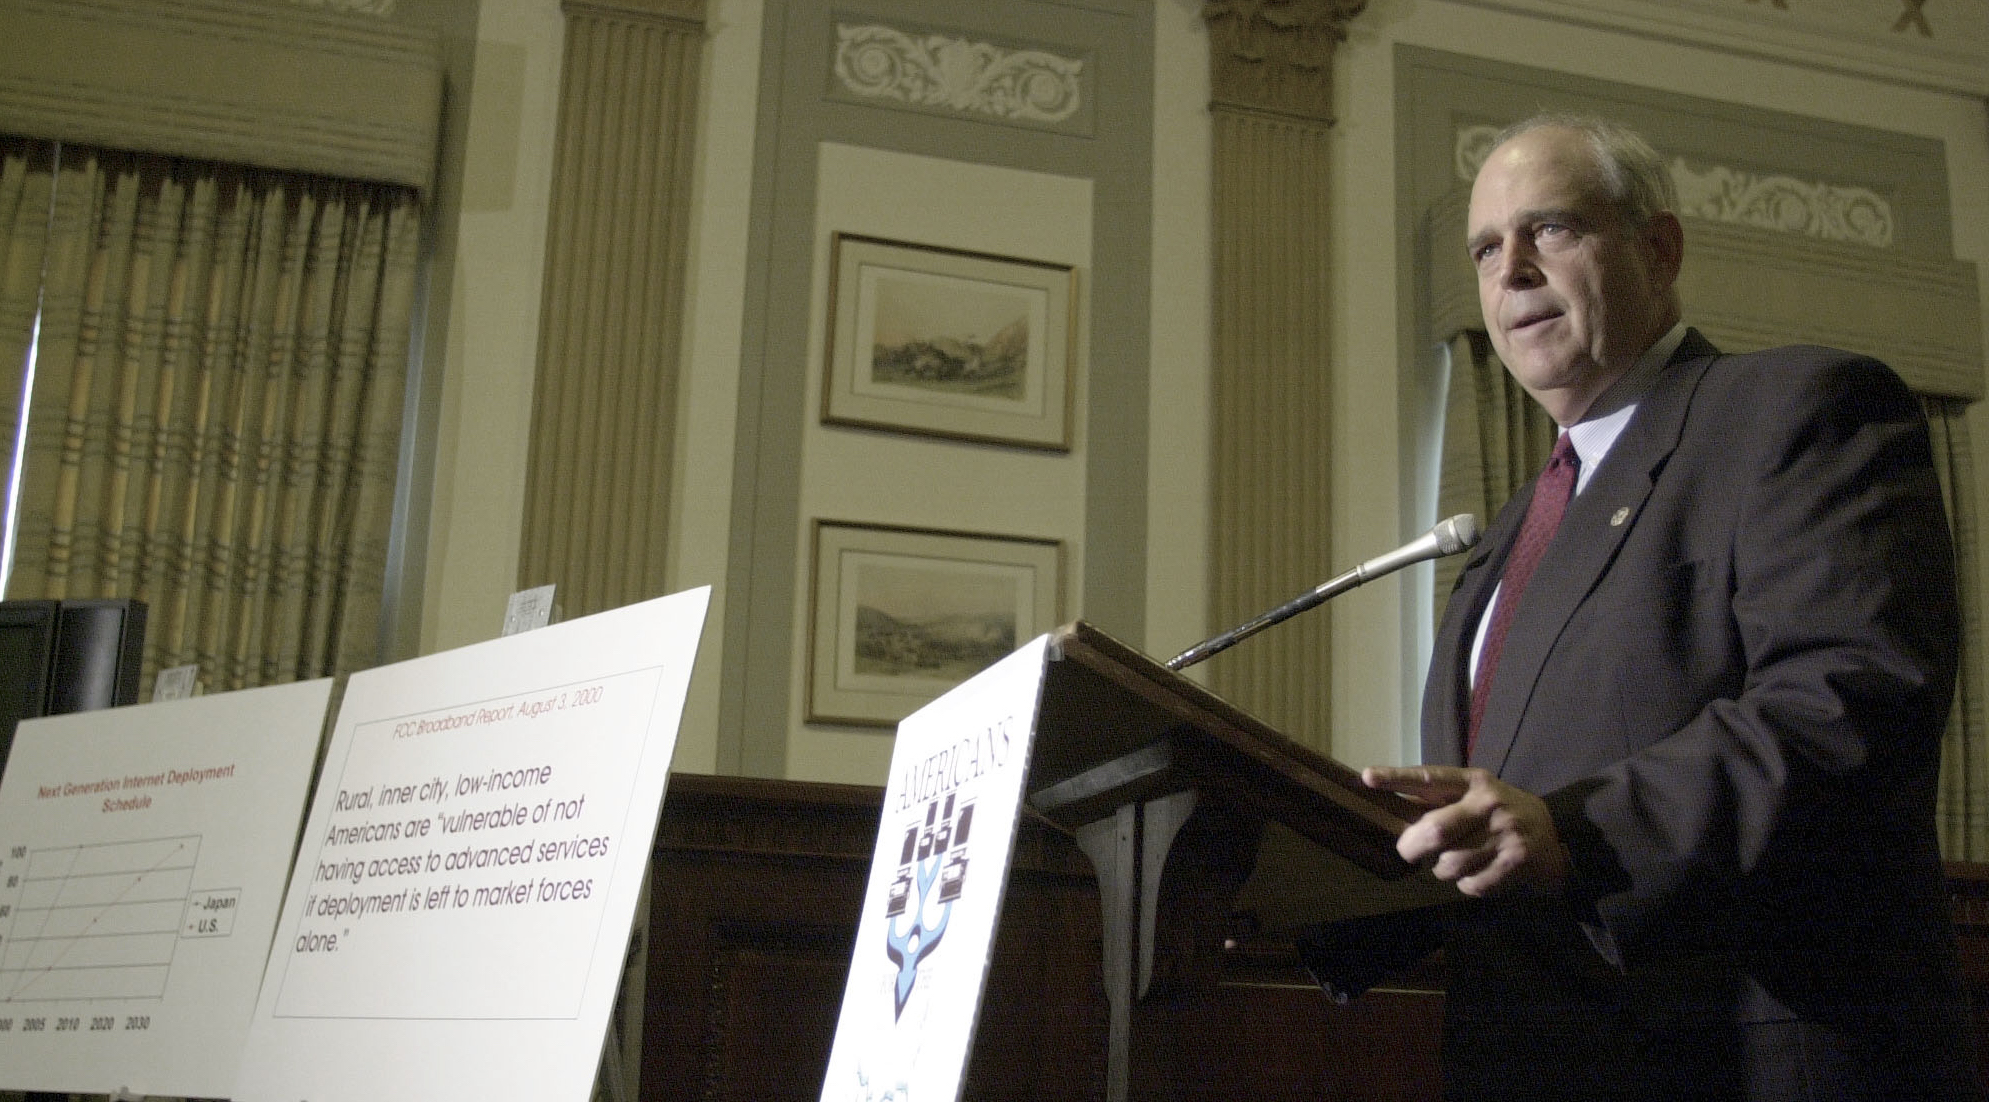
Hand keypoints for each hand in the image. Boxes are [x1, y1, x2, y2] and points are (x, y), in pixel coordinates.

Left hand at [1362, 765, 1569, 898]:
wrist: (1560, 835)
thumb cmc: (1502, 815)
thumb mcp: (1476, 797)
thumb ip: (1441, 801)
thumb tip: (1392, 807)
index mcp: (1475, 781)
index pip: (1431, 777)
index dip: (1398, 778)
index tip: (1368, 777)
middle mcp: (1489, 802)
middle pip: (1434, 831)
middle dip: (1413, 848)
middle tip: (1410, 853)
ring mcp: (1505, 832)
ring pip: (1450, 864)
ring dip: (1443, 871)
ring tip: (1455, 863)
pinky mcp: (1516, 861)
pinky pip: (1472, 884)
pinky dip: (1468, 886)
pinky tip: (1480, 874)